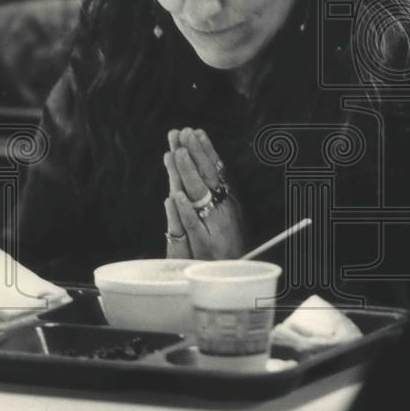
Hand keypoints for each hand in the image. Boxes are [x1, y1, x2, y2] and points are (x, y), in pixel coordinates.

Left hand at [163, 127, 245, 259]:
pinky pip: (193, 227)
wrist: (233, 279)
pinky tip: (176, 196)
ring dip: (189, 174)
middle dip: (195, 154)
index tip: (195, 131)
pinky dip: (186, 211)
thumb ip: (215, 197)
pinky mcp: (204, 249)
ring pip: (199, 197)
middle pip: (207, 178)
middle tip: (184, 132)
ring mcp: (213, 229)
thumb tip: (202, 169)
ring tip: (178, 153)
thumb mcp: (225, 219)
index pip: (216, 172)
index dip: (205, 151)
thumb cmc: (228, 248)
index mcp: (227, 203)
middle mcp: (222, 212)